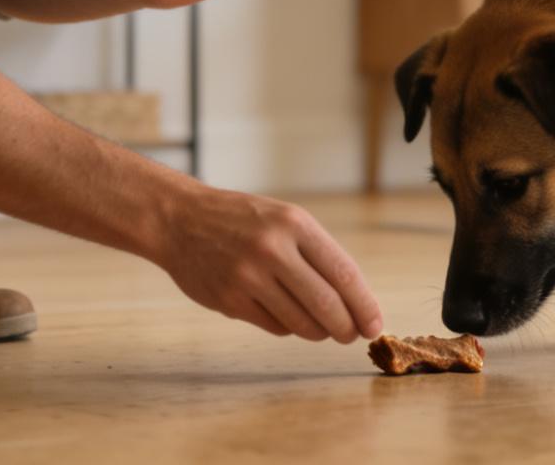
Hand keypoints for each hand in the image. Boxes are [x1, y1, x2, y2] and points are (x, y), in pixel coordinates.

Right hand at [154, 183, 384, 342]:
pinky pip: (274, 327)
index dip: (364, 305)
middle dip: (346, 327)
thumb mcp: (284, 219)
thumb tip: (355, 302)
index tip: (375, 325)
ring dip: (318, 332)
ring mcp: (249, 276)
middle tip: (351, 335)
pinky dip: (287, 327)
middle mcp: (273, 249)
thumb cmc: (242, 221)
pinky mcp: (230, 300)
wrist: (179, 220)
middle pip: (327, 304)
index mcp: (294, 223)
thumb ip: (317, 254)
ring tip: (321, 328)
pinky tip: (285, 315)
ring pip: (301, 323)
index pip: (344, 273)